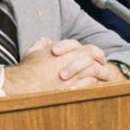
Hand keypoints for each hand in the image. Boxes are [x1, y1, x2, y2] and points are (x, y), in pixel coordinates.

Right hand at [1, 39, 115, 95]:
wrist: (24, 86)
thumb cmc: (27, 69)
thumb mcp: (33, 52)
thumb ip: (41, 44)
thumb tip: (46, 41)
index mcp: (66, 50)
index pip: (84, 47)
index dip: (92, 51)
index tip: (95, 56)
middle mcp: (73, 60)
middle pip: (94, 56)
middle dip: (100, 59)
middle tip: (103, 64)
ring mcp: (76, 74)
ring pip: (96, 70)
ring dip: (102, 72)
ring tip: (105, 76)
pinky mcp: (76, 88)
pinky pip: (91, 84)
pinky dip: (95, 84)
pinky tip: (96, 86)